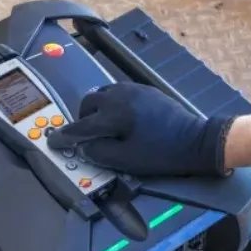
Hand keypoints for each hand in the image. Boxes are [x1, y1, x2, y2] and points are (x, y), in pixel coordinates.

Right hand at [46, 82, 233, 176]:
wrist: (197, 140)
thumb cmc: (162, 153)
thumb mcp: (127, 160)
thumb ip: (100, 152)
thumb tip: (84, 146)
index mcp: (114, 113)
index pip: (81, 126)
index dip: (65, 136)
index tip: (53, 143)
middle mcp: (121, 95)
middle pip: (90, 102)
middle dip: (82, 119)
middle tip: (84, 136)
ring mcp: (135, 89)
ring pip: (104, 94)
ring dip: (97, 109)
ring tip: (102, 126)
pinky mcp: (147, 90)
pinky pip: (120, 93)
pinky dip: (113, 104)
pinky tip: (122, 119)